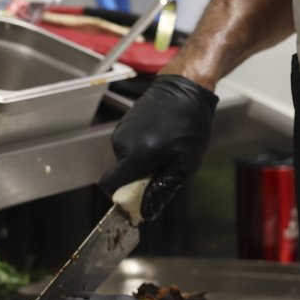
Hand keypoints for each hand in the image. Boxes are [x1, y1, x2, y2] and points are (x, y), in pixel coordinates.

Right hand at [98, 75, 217, 205]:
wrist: (185, 87)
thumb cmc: (190, 124)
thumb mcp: (185, 162)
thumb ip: (163, 188)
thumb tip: (146, 212)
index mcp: (137, 155)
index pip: (109, 185)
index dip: (121, 196)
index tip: (139, 196)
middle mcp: (122, 144)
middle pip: (121, 175)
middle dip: (140, 178)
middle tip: (165, 165)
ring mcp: (120, 132)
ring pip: (125, 162)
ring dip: (142, 162)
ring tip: (165, 148)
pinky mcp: (122, 124)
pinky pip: (127, 148)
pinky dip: (141, 149)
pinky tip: (159, 137)